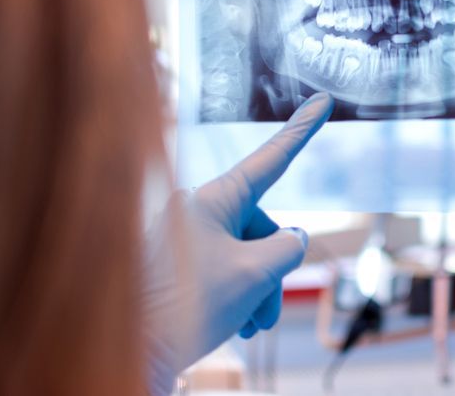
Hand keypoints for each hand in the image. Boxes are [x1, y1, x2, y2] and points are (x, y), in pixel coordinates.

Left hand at [144, 92, 333, 394]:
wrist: (133, 353)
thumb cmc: (184, 308)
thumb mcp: (254, 274)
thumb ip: (286, 248)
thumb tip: (292, 239)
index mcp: (212, 199)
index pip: (271, 159)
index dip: (301, 130)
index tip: (322, 102)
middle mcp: (196, 211)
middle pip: (261, 227)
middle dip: (274, 268)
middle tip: (267, 309)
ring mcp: (184, 237)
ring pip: (245, 253)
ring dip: (259, 289)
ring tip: (252, 324)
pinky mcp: (177, 264)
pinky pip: (223, 268)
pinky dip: (239, 294)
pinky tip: (238, 323)